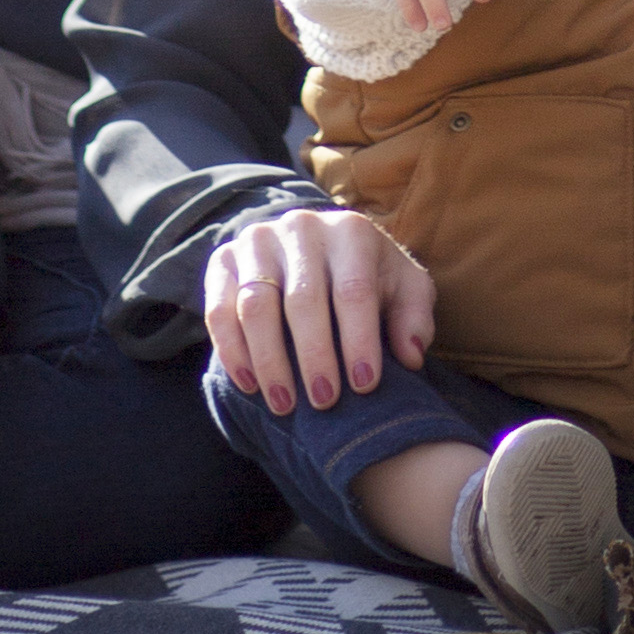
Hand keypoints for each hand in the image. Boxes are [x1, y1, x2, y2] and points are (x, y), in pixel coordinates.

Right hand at [200, 203, 436, 414]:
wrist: (319, 249)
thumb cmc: (369, 277)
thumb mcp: (405, 288)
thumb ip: (414, 317)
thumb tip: (411, 355)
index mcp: (351, 231)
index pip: (354, 290)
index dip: (358, 340)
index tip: (364, 385)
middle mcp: (301, 228)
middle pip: (303, 299)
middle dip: (314, 357)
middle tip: (325, 401)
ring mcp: (258, 241)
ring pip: (256, 305)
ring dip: (269, 361)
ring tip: (285, 405)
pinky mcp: (225, 259)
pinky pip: (219, 308)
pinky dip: (231, 350)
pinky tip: (249, 384)